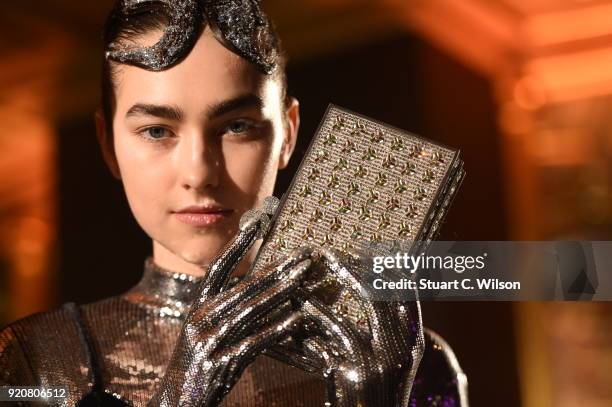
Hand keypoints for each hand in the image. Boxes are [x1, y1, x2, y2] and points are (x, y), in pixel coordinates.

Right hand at [149, 198, 315, 406]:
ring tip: (305, 276)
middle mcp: (201, 319)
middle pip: (244, 286)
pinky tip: (298, 318)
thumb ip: (226, 308)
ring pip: (252, 310)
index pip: (219, 267)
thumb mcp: (204, 330)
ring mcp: (210, 341)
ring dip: (282, 291)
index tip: (258, 221)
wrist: (175, 402)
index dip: (239, 244)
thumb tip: (261, 289)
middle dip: (278, 268)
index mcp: (197, 307)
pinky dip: (278, 329)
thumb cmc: (196, 363)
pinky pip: (255, 342)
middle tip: (305, 254)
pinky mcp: (221, 364)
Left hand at [299, 248, 424, 406]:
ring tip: (298, 295)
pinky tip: (299, 335)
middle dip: (349, 272)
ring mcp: (375, 365)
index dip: (385, 268)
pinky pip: (323, 351)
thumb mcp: (396, 361)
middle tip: (329, 256)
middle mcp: (398, 351)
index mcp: (412, 343)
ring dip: (315, 308)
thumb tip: (372, 285)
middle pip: (373, 299)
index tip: (368, 250)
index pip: (405, 293)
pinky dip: (309, 342)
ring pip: (340, 325)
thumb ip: (387, 329)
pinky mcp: (351, 378)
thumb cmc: (382, 393)